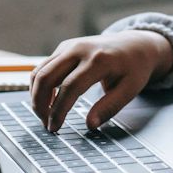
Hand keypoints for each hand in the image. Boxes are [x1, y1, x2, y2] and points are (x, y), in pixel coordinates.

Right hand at [30, 30, 172, 131]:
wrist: (136, 45)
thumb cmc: (134, 69)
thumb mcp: (130, 90)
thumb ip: (109, 107)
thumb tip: (90, 125)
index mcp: (98, 60)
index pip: (70, 87)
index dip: (59, 110)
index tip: (54, 128)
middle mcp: (80, 49)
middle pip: (46, 77)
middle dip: (40, 104)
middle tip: (46, 124)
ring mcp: (70, 46)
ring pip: (40, 71)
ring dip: (36, 95)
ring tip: (45, 115)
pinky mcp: (65, 47)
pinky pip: (44, 67)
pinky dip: (41, 85)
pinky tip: (49, 101)